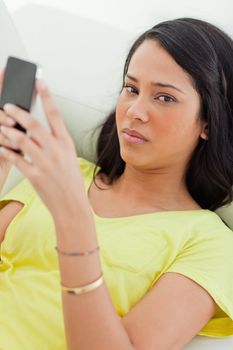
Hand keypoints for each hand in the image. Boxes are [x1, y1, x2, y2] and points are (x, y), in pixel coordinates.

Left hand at [0, 79, 85, 214]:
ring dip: (8, 131)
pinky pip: (16, 159)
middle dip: (17, 112)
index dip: (47, 96)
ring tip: (1, 126)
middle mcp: (56, 151)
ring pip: (21, 140)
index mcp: (66, 144)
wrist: (72, 205)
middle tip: (7, 105)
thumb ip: (55, 143)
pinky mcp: (35, 176)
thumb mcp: (69, 158)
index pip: (56, 115)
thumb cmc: (71, 181)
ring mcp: (45, 163)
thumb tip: (37, 132)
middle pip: (34, 124)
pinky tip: (1, 147)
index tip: (39, 82)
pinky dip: (6, 151)